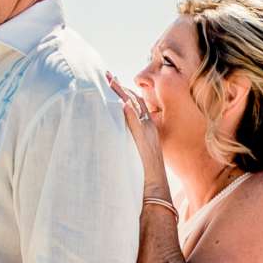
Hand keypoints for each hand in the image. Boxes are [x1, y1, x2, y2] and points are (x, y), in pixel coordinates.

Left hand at [106, 72, 169, 197]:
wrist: (156, 188)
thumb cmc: (144, 174)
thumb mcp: (137, 152)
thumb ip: (130, 139)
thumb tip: (117, 132)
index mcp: (147, 128)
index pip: (136, 103)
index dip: (124, 91)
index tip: (112, 81)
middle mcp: (149, 126)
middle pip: (134, 100)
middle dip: (120, 87)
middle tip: (106, 75)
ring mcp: (147, 132)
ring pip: (134, 106)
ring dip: (121, 93)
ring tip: (108, 81)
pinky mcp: (144, 140)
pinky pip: (136, 122)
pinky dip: (129, 111)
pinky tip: (121, 101)